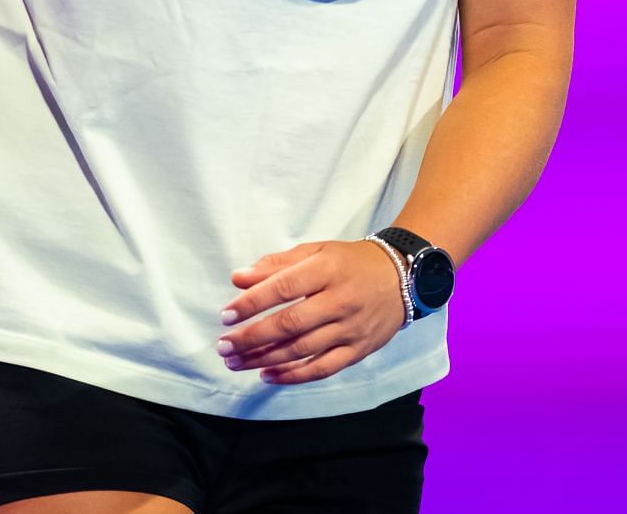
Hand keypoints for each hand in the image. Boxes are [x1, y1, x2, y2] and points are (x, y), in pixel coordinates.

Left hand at [217, 239, 408, 385]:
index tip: (226, 316)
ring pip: (302, 349)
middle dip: (252, 337)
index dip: (252, 303)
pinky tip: (267, 376)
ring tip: (236, 362)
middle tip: (224, 346)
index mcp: (327, 269)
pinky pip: (322, 368)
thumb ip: (277, 264)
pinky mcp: (358, 350)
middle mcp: (339, 300)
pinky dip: (293, 375)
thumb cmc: (350, 262)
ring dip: (264, 359)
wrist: (403, 278)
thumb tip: (238, 278)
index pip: (283, 287)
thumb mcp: (316, 251)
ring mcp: (350, 328)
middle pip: (290, 323)